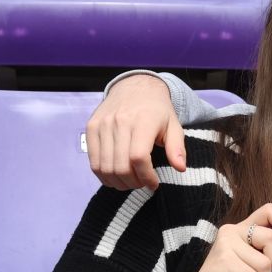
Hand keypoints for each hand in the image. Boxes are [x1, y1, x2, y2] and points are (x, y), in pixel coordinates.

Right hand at [86, 74, 184, 191]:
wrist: (134, 87)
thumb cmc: (157, 110)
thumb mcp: (174, 125)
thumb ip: (177, 147)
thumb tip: (180, 168)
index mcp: (143, 121)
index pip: (138, 158)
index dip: (146, 177)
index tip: (154, 184)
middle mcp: (119, 122)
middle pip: (120, 166)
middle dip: (133, 182)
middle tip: (142, 184)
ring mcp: (102, 125)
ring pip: (104, 166)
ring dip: (117, 182)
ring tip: (130, 182)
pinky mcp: (91, 127)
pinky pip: (93, 160)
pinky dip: (103, 174)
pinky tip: (115, 177)